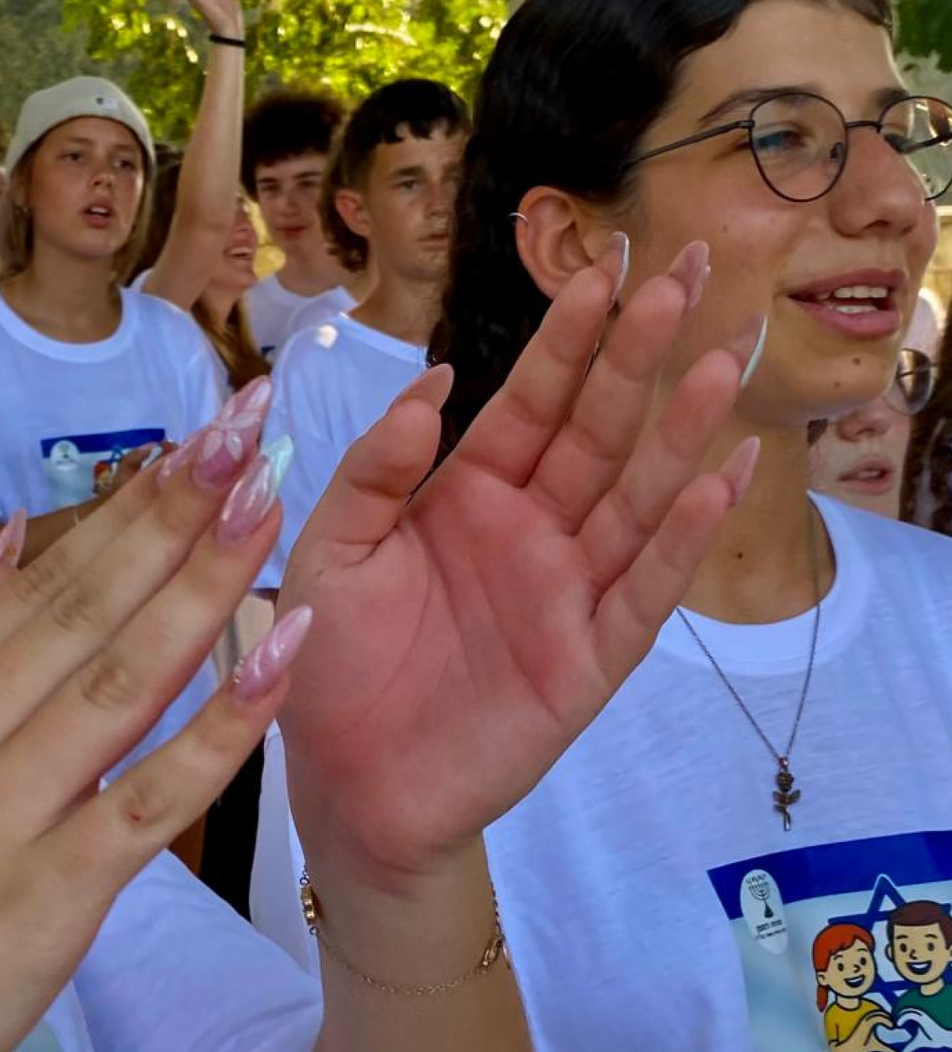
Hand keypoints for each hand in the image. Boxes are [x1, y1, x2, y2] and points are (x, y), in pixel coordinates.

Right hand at [0, 381, 293, 1051]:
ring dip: (205, 586)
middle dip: (177, 511)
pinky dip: (221, 728)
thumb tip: (21, 535)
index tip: (201, 436)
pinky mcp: (46, 895)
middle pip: (88, 606)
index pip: (46, 581)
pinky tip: (280, 661)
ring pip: (122, 680)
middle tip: (254, 428)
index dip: (133, 504)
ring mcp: (1, 813)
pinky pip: (149, 799)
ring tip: (271, 505)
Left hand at [278, 241, 752, 886]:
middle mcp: (527, 532)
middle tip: (690, 270)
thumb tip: (434, 380)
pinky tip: (719, 477)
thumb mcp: (329, 552)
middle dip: (639, 354)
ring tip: (724, 357)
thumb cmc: (327, 664)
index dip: (569, 339)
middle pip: (596, 430)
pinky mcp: (587, 660)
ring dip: (680, 429)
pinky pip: (642, 591)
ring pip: (635, 498)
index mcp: (464, 497)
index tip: (606, 266)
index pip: (529, 403)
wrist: (347, 786)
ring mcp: (565, 594)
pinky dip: (682, 538)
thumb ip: (373, 471)